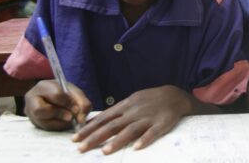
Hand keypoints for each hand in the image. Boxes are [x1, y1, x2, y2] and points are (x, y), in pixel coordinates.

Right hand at [25, 79, 90, 130]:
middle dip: (59, 114)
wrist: (54, 97)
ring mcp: (29, 112)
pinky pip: (44, 128)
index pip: (55, 95)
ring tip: (69, 120)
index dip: (67, 103)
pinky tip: (63, 123)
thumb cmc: (65, 93)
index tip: (76, 109)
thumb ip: (82, 103)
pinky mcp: (33, 122)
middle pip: (41, 110)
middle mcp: (31, 99)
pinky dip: (57, 127)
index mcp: (43, 86)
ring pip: (42, 122)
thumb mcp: (75, 93)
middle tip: (71, 117)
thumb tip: (81, 119)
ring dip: (59, 123)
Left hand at [73, 85, 192, 154]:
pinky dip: (145, 139)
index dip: (89, 128)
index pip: (103, 118)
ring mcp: (148, 117)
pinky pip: (153, 132)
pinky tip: (137, 148)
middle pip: (112, 125)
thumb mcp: (130, 102)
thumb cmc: (149, 101)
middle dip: (95, 137)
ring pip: (131, 129)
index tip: (74, 139)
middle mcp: (134, 112)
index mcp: (125, 106)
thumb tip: (94, 121)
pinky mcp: (162, 123)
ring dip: (118, 141)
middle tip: (81, 148)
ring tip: (105, 151)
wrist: (174, 96)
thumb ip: (115, 113)